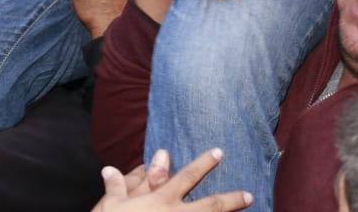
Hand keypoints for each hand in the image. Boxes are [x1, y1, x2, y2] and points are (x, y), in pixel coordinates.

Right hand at [93, 148, 252, 211]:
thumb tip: (109, 169)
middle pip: (210, 206)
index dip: (204, 164)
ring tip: (246, 211)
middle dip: (231, 199)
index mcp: (161, 200)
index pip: (187, 177)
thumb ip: (116, 186)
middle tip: (249, 194)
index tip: (219, 152)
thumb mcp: (111, 206)